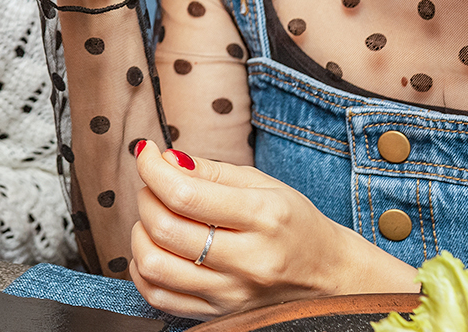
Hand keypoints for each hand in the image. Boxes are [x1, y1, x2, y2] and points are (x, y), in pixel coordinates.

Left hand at [128, 141, 418, 317]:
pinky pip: (159, 297)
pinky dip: (143, 270)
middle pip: (166, 229)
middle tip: (154, 184)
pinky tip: (157, 249)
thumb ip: (210, 171)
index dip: (152, 168)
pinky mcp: (219, 314)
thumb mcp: (263, 183)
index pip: (186, 194)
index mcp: (263, 216)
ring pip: (155, 267)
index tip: (147, 153)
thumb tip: (165, 159)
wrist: (327, 275)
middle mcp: (248, 260)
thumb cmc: (294, 223)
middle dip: (146, 196)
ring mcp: (232, 294)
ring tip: (155, 218)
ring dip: (140, 234)